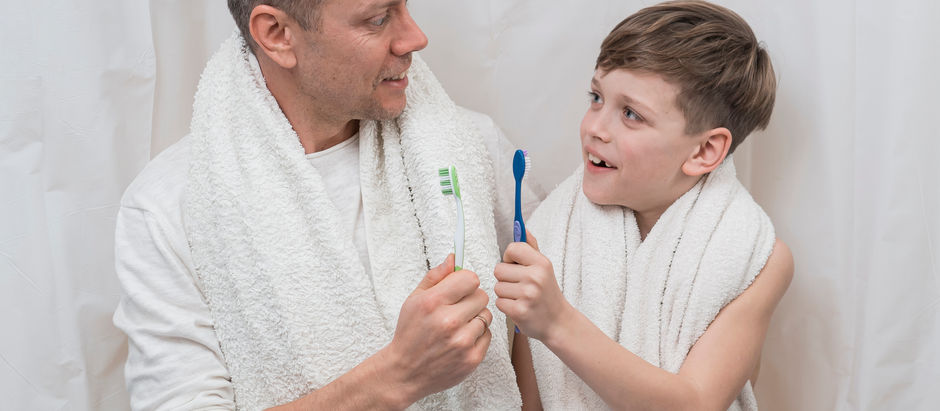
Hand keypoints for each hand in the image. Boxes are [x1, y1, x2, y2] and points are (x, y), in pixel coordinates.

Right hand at [381, 254, 492, 405]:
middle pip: (482, 296)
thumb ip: (435, 276)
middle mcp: (449, 321)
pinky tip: (460, 340)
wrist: (405, 372)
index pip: (470, 278)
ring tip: (458, 326)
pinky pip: (488, 335)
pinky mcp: (471, 358)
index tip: (459, 289)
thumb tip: (453, 258)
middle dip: (471, 300)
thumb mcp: (414, 299)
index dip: (465, 282)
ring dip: (475, 318)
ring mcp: (462, 341)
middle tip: (457, 309)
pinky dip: (477, 336)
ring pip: (487, 315)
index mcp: (433, 302)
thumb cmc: (410, 333)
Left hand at [494, 232, 570, 341]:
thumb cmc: (547, 293)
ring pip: (497, 287)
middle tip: (520, 286)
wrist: (558, 322)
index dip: (509, 258)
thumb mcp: (544, 267)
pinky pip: (499, 302)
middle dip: (505, 278)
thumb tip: (522, 227)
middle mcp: (535, 277)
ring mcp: (528, 295)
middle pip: (499, 269)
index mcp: (541, 263)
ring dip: (505, 293)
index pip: (512, 248)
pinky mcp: (519, 311)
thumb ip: (531, 247)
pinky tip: (519, 307)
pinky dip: (506, 306)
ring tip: (520, 297)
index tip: (515, 266)